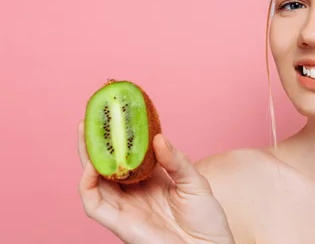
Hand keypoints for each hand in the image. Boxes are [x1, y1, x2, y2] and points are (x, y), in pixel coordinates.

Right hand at [77, 121, 234, 243]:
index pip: (128, 154)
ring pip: (94, 180)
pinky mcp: (120, 224)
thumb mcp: (194, 182)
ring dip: (88, 156)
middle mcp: (133, 193)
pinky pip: (94, 203)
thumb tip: (157, 138)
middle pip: (106, 164)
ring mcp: (125, 208)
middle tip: (91, 116)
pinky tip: (92, 165)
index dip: (120, 136)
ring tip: (88, 132)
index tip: (116, 112)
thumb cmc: (205, 219)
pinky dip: (87, 184)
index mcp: (151, 180)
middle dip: (96, 141)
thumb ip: (175, 161)